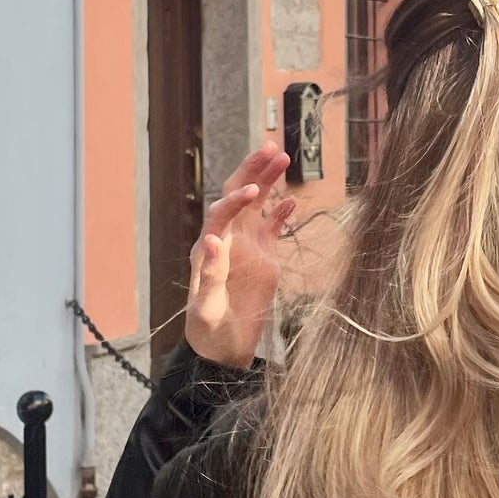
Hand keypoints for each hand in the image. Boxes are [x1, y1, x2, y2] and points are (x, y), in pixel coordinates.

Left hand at [185, 144, 295, 367]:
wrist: (223, 349)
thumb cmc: (208, 331)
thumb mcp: (206, 307)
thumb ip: (210, 275)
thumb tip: (212, 239)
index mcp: (209, 249)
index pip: (221, 212)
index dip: (236, 198)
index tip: (256, 189)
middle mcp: (226, 241)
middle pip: (237, 196)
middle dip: (252, 171)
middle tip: (270, 148)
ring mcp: (246, 248)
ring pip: (257, 206)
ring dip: (268, 181)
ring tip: (283, 157)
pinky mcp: (262, 259)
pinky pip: (271, 229)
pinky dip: (281, 213)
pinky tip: (292, 200)